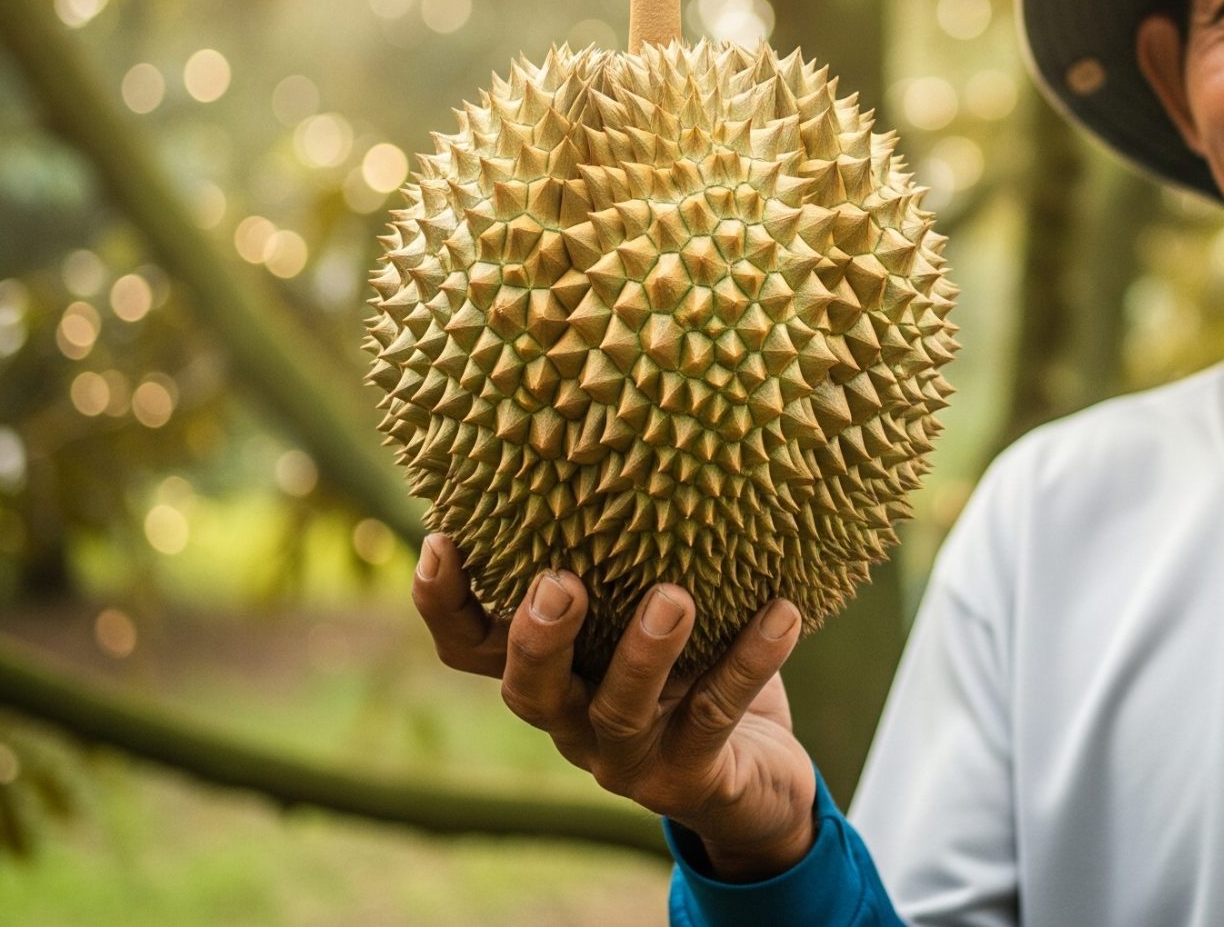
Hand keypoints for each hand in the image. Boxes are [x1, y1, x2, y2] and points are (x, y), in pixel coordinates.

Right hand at [411, 533, 819, 878]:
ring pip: (619, 711)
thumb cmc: (688, 670)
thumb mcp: (643, 614)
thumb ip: (624, 561)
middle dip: (538, 637)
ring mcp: (627, 758)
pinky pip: (717, 716)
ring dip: (643, 653)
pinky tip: (781, 615)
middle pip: (527, 690)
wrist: (754, 782)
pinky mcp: (690, 777)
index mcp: (550, 674)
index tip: (443, 539)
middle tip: (561, 583)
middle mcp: (572, 719)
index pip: (470, 648)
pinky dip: (749, 662)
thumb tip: (634, 442)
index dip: (444, 604)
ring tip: (673, 599)